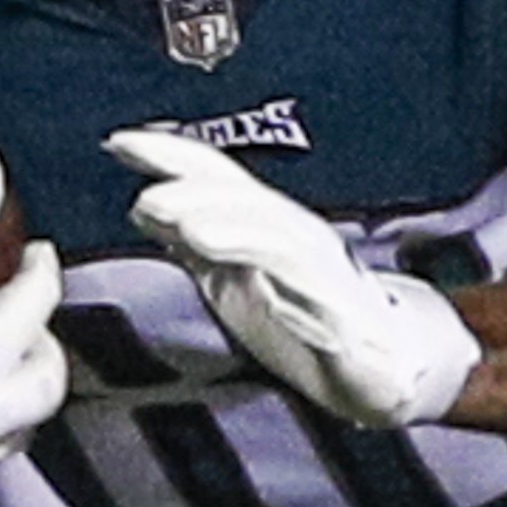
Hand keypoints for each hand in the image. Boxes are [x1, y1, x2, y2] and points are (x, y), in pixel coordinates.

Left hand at [108, 126, 481, 428]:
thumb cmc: (309, 315)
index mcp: (266, 227)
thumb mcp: (236, 276)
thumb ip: (197, 243)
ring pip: (280, 246)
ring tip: (194, 235)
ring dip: (238, 236)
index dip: (171, 156)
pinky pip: (321, 308)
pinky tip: (270, 299)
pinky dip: (295, 298)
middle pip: (247, 204)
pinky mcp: (347, 327)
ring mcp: (324, 280)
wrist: (387, 363)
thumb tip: (146, 209)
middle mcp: (297, 240)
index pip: (216, 179)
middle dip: (199, 197)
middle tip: (148, 200)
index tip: (118, 143)